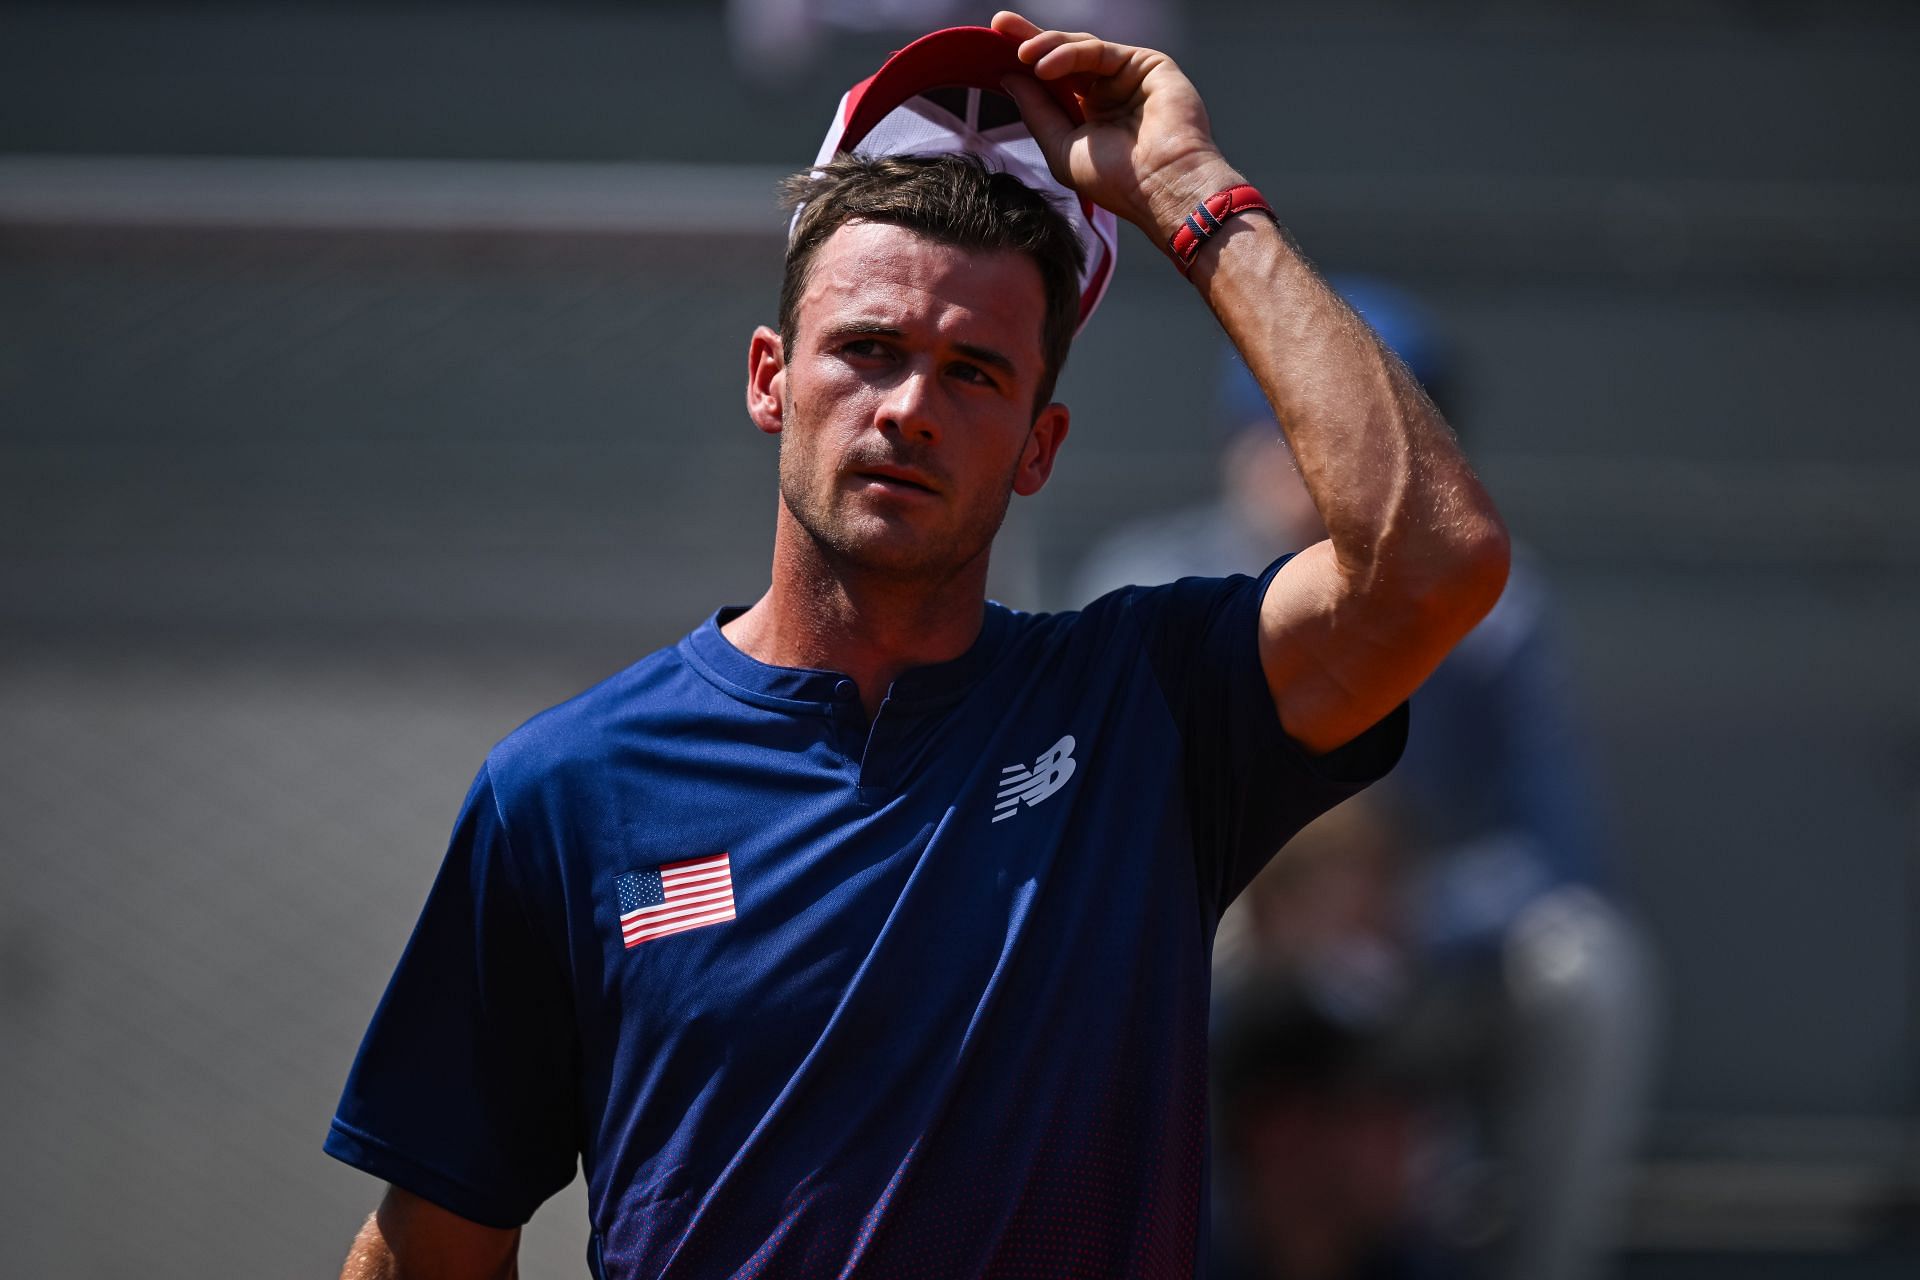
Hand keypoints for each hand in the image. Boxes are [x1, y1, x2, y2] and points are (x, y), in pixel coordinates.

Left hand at [991, 10, 1241, 240]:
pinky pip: (1099, 51)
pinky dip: (1069, 55)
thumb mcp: (1061, 148)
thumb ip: (1036, 112)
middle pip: (1063, 56)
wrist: (1162, 186)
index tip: (993, 46)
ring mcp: (1128, 76)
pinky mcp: (1146, 64)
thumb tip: (1008, 78)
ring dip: (1047, 47)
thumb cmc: (1117, 180)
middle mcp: (1108, 92)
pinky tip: (1045, 67)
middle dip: (1030, 38)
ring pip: (1080, 49)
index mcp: (1089, 115)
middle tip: (1000, 24)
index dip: (1025, 62)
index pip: (1052, 80)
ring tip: (1022, 56)